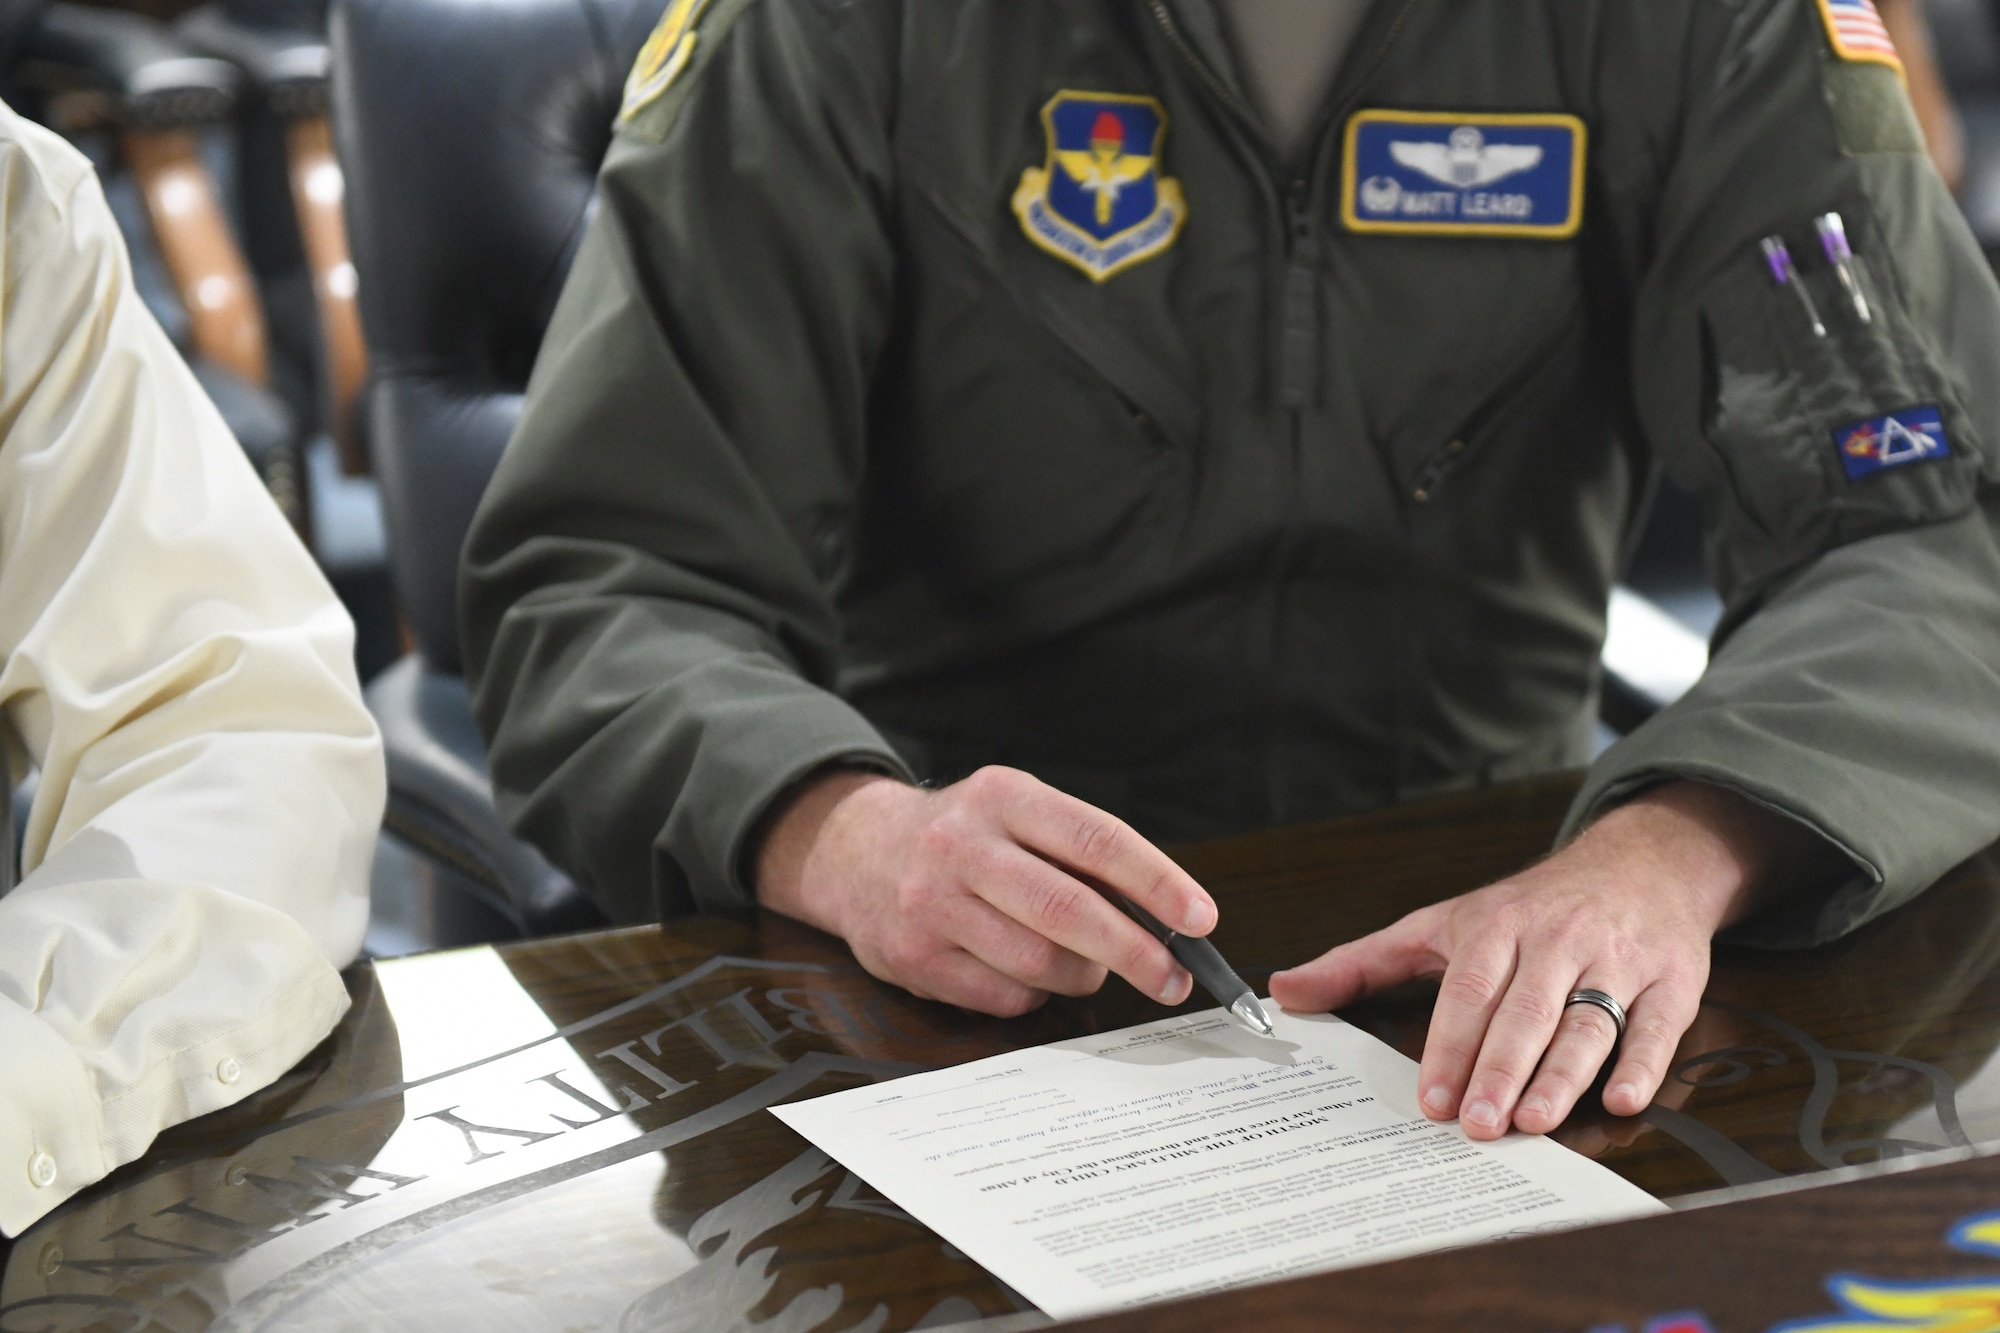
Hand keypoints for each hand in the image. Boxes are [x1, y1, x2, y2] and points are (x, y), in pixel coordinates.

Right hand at [754, 766, 1214, 1016]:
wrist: (855, 851)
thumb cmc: (965, 836)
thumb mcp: (1018, 812)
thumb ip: (1082, 854)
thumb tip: (1167, 915)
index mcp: (1003, 797)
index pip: (1095, 840)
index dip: (1156, 882)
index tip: (1200, 918)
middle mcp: (962, 845)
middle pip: (1067, 911)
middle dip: (1135, 952)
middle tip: (1174, 979)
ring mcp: (931, 903)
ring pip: (1038, 962)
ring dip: (1081, 975)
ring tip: (1088, 967)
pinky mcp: (913, 957)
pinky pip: (1002, 995)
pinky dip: (1032, 993)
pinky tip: (1024, 971)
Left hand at [1269, 782, 1834, 1138]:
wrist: (1639, 863)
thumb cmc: (1528, 906)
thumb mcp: (1440, 923)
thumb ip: (1364, 962)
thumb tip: (1285, 990)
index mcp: (1497, 926)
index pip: (1469, 990)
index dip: (1451, 1045)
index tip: (1432, 1097)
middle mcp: (1557, 940)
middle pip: (1527, 1010)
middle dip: (1501, 1068)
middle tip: (1479, 1124)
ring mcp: (1618, 960)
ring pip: (1589, 1021)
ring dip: (1563, 1074)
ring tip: (1535, 1120)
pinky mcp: (1672, 980)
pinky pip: (1658, 1025)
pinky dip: (1642, 1063)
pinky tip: (1621, 1098)